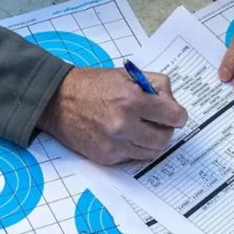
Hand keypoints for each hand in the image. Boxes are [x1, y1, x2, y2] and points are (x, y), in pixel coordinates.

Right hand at [38, 67, 186, 165]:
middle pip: (165, 138)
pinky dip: (133, 148)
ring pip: (152, 152)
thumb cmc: (93, 86)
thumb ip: (156, 86)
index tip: (174, 115)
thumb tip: (173, 104)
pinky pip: (133, 158)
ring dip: (151, 141)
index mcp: (131, 99)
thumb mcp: (127, 75)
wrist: (56, 100)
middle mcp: (123, 124)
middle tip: (157, 123)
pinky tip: (123, 135)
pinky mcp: (107, 156)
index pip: (174, 116)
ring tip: (140, 128)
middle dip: (165, 130)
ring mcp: (114, 143)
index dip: (177, 115)